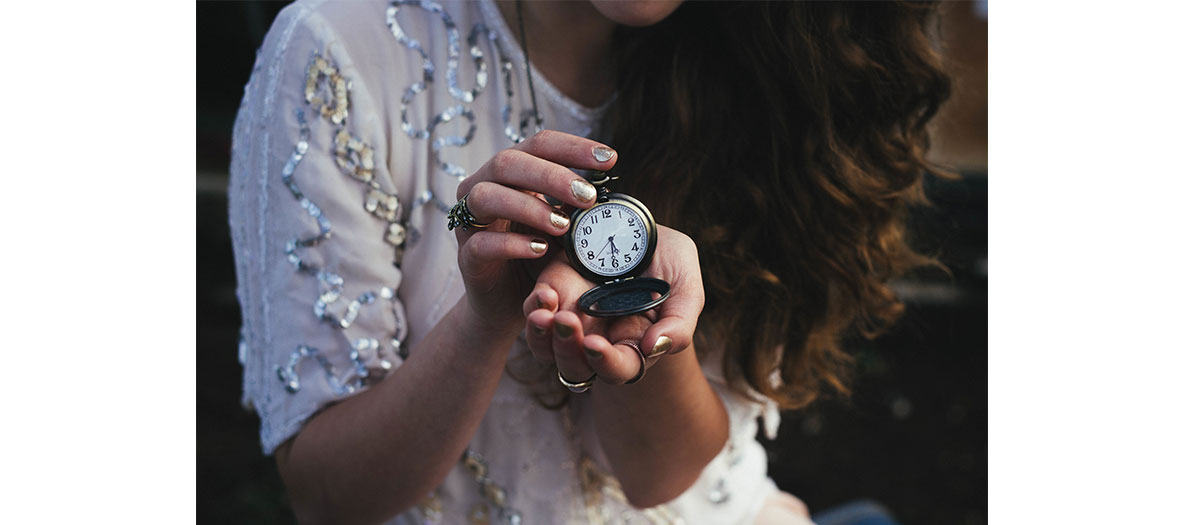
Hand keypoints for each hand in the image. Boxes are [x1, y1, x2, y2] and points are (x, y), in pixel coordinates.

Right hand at [453, 131, 615, 331]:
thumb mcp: (563, 225)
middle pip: (508, 162)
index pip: (539, 144)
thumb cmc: (538, 255)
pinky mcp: (466, 256)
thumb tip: (610, 189)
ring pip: (487, 196)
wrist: (510, 303)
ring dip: (529, 207)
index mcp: (510, 173)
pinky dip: (512, 244)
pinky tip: (540, 248)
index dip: (573, 147)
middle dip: (552, 176)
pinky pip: (481, 242)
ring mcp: (470, 221)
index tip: (610, 159)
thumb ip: (576, 205)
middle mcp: (484, 187)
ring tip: (563, 226)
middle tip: (588, 196)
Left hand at [522, 225, 705, 384]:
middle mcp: (599, 338)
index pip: (619, 369)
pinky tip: (545, 294)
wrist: (636, 225)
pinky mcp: (551, 294)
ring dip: (542, 338)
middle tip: (566, 322)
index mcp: (634, 344)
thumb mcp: (685, 286)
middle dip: (567, 351)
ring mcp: (572, 319)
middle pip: (576, 368)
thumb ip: (680, 323)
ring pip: (546, 349)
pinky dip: (533, 309)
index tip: (595, 344)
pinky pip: (533, 313)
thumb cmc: (667, 261)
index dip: (607, 363)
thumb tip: (656, 348)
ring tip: (545, 315)